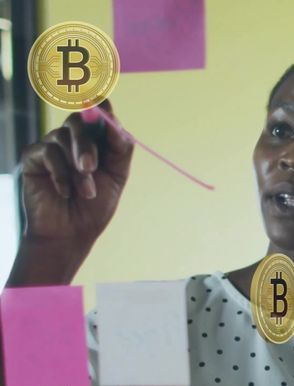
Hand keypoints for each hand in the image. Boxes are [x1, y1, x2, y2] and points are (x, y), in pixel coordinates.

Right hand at [18, 99, 133, 243]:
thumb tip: (118, 125)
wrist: (71, 233)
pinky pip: (47, 152)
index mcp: (96, 140)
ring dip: (77, 169)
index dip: (101, 106)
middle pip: (79, 121)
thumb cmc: (95, 206)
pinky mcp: (33, 157)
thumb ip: (120, 149)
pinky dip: (61, 174)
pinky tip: (65, 192)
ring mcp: (51, 146)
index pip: (98, 113)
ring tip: (86, 193)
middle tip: (90, 167)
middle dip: (86, 143)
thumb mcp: (117, 176)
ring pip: (62, 138)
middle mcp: (73, 139)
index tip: (104, 105)